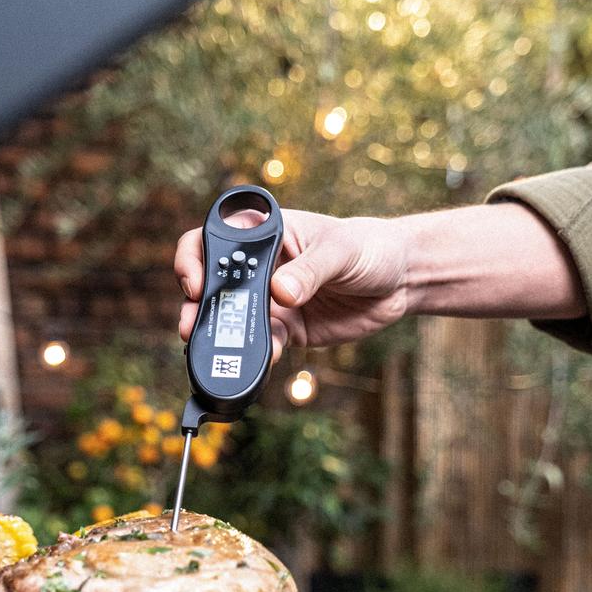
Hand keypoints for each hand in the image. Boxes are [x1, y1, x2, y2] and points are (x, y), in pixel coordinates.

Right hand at [174, 209, 409, 362]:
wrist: (400, 281)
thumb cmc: (370, 247)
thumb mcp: (342, 251)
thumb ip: (311, 270)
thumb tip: (281, 292)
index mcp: (266, 234)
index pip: (214, 239)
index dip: (194, 258)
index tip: (196, 281)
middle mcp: (261, 267)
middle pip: (214, 284)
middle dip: (197, 305)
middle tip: (191, 325)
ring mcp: (271, 299)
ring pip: (232, 318)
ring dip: (219, 334)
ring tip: (215, 349)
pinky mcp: (287, 327)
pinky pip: (264, 342)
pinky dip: (260, 352)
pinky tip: (266, 357)